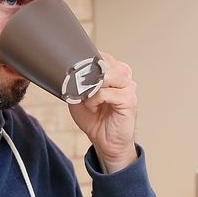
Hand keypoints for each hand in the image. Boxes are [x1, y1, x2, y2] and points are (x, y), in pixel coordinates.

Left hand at [68, 52, 138, 172]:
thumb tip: (67, 71)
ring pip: (106, 75)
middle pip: (102, 62)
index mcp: (113, 70)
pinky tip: (93, 107)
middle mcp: (122, 75)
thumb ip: (77, 81)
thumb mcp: (79, 95)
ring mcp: (128, 86)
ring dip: (90, 88)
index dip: (84, 63)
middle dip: (86, 76)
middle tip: (78, 89)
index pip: (98, 54)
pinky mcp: (129, 99)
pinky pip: (106, 92)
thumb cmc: (94, 118)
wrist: (105, 141)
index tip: (73, 73)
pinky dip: (94, 99)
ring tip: (87, 100)